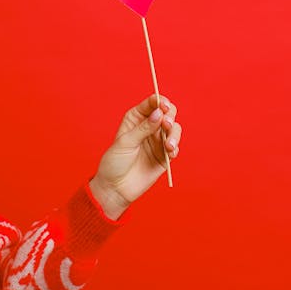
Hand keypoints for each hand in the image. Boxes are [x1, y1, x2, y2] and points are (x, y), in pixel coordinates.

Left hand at [89, 94, 181, 219]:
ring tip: (169, 145)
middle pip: (167, 113)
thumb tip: (159, 114)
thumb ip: (143, 128)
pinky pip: (175, 147)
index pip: (152, 103)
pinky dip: (175, 148)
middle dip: (170, 116)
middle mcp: (149, 126)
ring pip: (174, 128)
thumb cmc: (115, 162)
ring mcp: (158, 141)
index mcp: (137, 118)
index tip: (163, 106)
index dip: (160, 101)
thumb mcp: (126, 142)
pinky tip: (169, 152)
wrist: (115, 188)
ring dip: (175, 133)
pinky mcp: (164, 156)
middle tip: (166, 125)